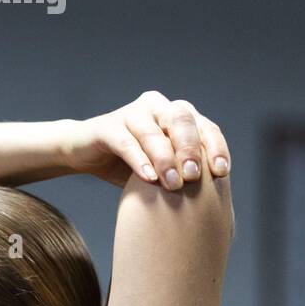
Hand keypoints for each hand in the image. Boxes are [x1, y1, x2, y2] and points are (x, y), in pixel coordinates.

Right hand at [62, 93, 230, 188]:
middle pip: (182, 121)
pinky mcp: (108, 127)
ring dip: (165, 159)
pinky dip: (139, 160)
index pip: (205, 126)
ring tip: (172, 185)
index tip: (221, 172)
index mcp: (176, 115)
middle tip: (194, 177)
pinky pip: (127, 143)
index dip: (215, 148)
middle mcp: (158, 107)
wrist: (83, 154)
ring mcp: (132, 114)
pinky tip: (148, 178)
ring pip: (154, 133)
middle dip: (191, 150)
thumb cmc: (125, 164)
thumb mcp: (158, 169)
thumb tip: (212, 198)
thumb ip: (180, 172)